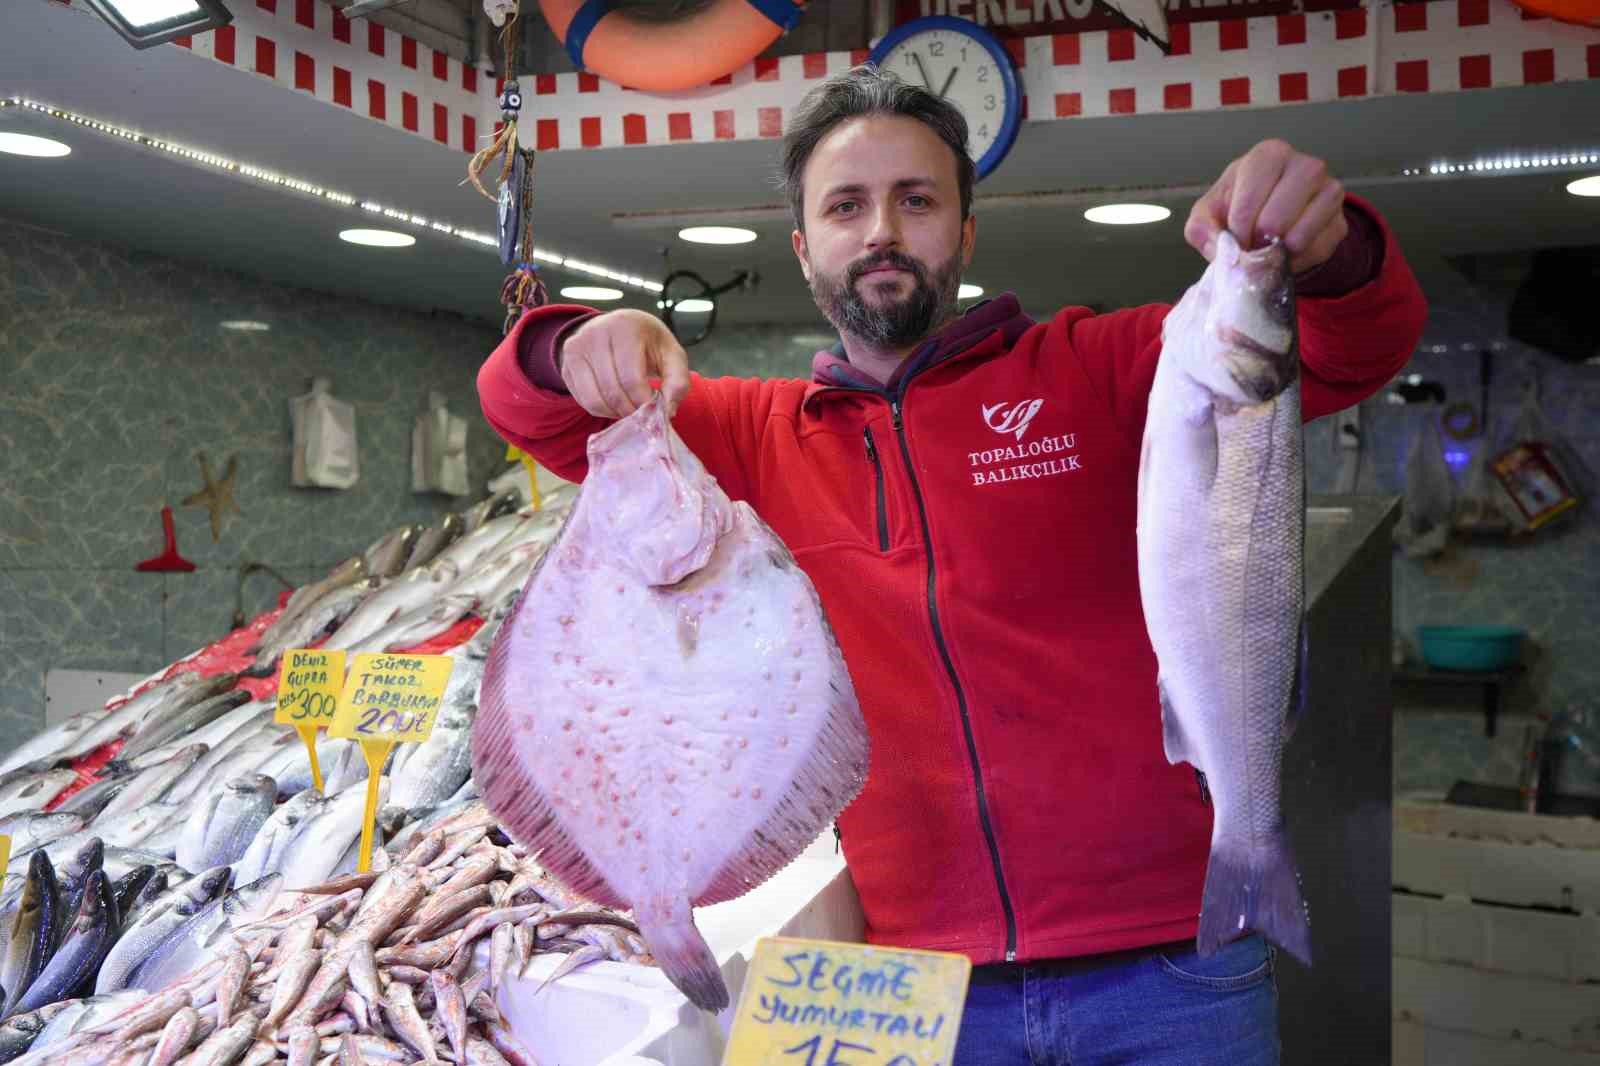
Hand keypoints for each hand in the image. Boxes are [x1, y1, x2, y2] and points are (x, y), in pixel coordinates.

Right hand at [558, 309, 690, 419]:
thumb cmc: (648, 343)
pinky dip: (603, 411)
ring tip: (631, 409)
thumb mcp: (671, 355)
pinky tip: (615, 403)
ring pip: (595, 400)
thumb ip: (678, 382)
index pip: (632, 379)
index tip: (655, 411)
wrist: (618, 327)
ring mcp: (577, 348)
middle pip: (613, 391)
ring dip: (616, 414)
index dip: (644, 403)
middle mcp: (596, 333)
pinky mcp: (567, 363)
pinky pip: (584, 401)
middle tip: (644, 416)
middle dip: (631, 411)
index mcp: (626, 327)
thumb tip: (668, 411)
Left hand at [1185, 139, 1346, 274]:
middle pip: (1278, 218)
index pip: (1251, 197)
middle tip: (1250, 249)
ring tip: (1266, 252)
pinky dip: (1297, 262)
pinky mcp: (1339, 221)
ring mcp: (1330, 191)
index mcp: (1269, 155)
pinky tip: (1285, 256)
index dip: (1238, 228)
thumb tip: (1219, 247)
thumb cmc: (1236, 208)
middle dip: (1257, 243)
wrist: (1270, 218)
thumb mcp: (1208, 213)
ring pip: (1302, 234)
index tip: (1234, 238)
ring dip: (1277, 253)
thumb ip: (1201, 228)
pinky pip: (1318, 250)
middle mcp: (1305, 166)